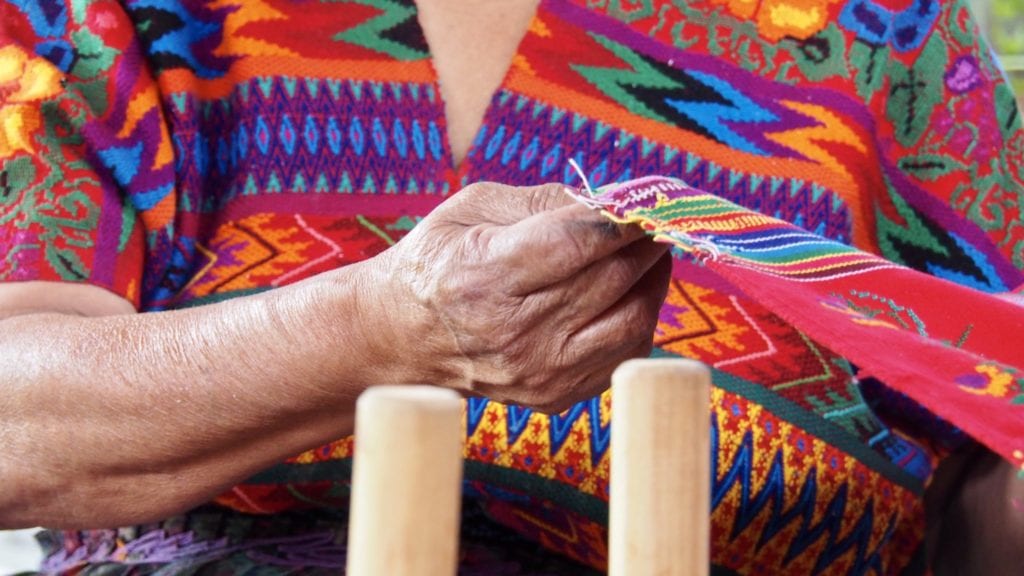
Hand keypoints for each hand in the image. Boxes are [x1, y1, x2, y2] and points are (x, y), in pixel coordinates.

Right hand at [373, 182, 671, 412]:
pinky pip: (624, 355)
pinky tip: (630, 293)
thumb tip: (611, 201)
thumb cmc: (439, 261)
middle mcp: (513, 332)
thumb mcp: (471, 209)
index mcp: (485, 276)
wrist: (403, 338)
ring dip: (653, 280)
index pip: (576, 244)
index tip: (649, 200)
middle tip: (655, 219)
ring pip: (631, 321)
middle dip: (645, 243)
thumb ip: (542, 200)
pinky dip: (640, 318)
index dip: (623, 220)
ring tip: (649, 253)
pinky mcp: (554, 396)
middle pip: (611, 279)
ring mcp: (537, 372)